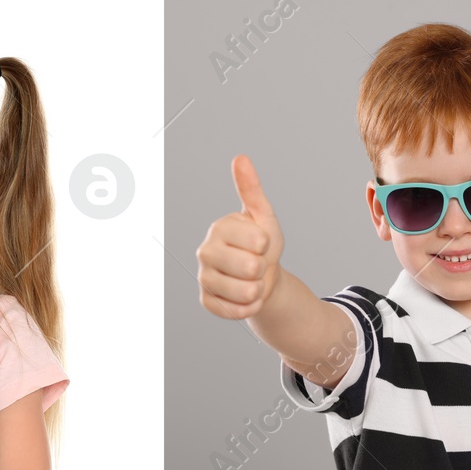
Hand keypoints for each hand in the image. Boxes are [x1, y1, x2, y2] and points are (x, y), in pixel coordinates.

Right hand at [196, 155, 284, 320]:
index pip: (257, 242)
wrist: (261, 277)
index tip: (259, 243)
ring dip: (257, 290)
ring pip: (245, 293)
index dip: (266, 245)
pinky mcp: (206, 300)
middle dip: (262, 269)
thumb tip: (240, 157)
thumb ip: (251, 189)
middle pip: (250, 269)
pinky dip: (248, 307)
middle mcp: (204, 251)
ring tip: (251, 280)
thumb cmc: (261, 245)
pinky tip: (244, 296)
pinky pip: (235, 311)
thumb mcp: (263, 217)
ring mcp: (203, 277)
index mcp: (219, 227)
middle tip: (255, 264)